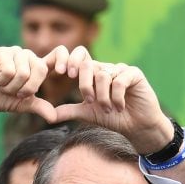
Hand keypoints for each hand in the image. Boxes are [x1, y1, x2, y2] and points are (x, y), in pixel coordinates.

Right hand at [0, 46, 88, 134]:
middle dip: (27, 88)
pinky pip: (10, 70)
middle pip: (40, 69)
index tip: (66, 73)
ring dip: (11, 86)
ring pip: (23, 72)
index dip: (64, 60)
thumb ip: (38, 107)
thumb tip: (54, 118)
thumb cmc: (0, 99)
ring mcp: (14, 53)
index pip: (58, 55)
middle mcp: (28, 57)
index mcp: (37, 67)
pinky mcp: (1, 52)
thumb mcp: (21, 105)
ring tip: (3, 85)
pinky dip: (2, 80)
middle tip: (14, 92)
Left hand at [53, 60, 173, 153]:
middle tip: (90, 102)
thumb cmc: (112, 118)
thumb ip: (69, 111)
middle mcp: (106, 68)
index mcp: (93, 73)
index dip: (70, 61)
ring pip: (102, 75)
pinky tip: (119, 107)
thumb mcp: (87, 114)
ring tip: (108, 110)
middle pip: (87, 65)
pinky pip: (119, 81)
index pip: (80, 57)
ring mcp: (121, 69)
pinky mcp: (135, 74)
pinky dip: (116, 97)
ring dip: (102, 97)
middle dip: (84, 85)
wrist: (136, 126)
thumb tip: (48, 116)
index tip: (64, 75)